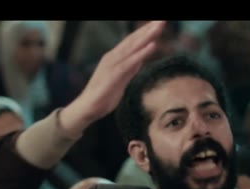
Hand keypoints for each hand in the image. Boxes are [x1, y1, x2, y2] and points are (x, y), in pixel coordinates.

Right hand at [59, 21, 165, 137]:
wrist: (87, 108)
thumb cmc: (103, 95)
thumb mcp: (121, 80)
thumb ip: (130, 69)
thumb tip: (140, 61)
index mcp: (115, 58)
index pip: (132, 42)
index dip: (145, 32)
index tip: (158, 24)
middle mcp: (113, 57)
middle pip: (134, 40)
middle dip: (148, 29)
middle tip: (162, 20)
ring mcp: (113, 64)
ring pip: (133, 46)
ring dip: (147, 35)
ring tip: (159, 25)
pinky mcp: (114, 74)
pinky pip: (131, 61)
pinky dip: (142, 52)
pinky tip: (153, 45)